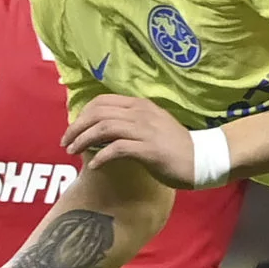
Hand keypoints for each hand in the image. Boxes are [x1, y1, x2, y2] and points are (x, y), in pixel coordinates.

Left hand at [62, 94, 199, 186]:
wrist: (203, 159)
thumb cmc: (177, 146)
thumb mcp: (153, 127)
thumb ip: (131, 124)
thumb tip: (102, 132)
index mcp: (140, 105)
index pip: (102, 101)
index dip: (83, 114)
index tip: (74, 129)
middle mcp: (141, 113)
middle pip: (98, 114)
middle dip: (77, 128)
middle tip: (66, 143)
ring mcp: (145, 130)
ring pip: (103, 128)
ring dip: (83, 140)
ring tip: (73, 152)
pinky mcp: (149, 149)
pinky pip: (116, 149)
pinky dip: (101, 157)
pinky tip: (94, 166)